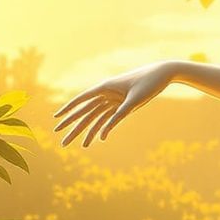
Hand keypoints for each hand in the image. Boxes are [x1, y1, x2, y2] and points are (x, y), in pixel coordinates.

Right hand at [51, 61, 173, 147]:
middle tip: (62, 141)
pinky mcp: (122, 104)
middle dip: (73, 127)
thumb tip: (107, 130)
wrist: (162, 74)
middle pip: (85, 113)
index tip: (56, 119)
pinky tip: (99, 139)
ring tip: (80, 146)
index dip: (68, 110)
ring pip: (96, 118)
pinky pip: (109, 118)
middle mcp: (106, 93)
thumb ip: (120, 114)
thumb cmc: (149, 83)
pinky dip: (104, 128)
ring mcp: (114, 99)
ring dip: (87, 132)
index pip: (81, 100)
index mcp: (105, 87)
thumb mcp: (135, 100)